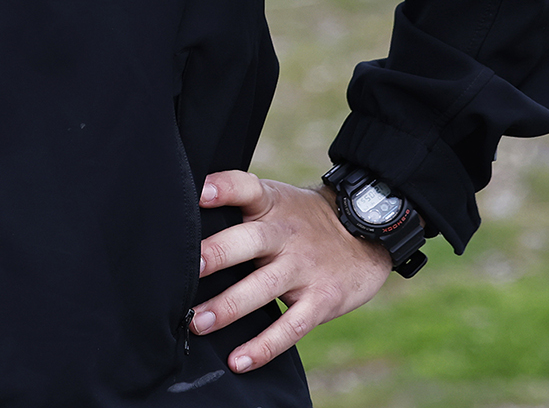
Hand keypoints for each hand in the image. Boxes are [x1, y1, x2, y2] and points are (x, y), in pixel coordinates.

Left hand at [190, 171, 389, 374]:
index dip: (224, 188)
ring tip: (197, 323)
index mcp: (270, 204)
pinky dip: (264, 346)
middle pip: (250, 240)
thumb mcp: (275, 199)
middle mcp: (285, 233)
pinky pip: (291, 326)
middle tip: (189, 268)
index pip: (246, 187)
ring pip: (264, 287)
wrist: (366, 234)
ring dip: (229, 307)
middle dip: (218, 254)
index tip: (200, 194)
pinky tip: (238, 361)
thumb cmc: (301, 220)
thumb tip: (182, 215)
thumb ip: (238, 205)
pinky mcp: (322, 299)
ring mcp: (304, 267)